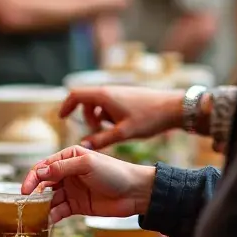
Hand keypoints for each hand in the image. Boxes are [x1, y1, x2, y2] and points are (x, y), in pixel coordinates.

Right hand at [20, 144, 155, 220]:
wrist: (136, 193)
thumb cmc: (114, 172)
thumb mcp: (87, 164)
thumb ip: (62, 168)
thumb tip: (39, 171)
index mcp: (69, 157)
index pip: (44, 166)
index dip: (32, 177)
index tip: (25, 190)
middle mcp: (67, 173)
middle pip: (44, 183)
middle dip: (34, 193)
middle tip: (26, 205)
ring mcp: (72, 190)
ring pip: (50, 198)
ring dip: (42, 206)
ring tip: (35, 215)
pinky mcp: (77, 206)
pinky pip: (60, 210)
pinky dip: (52, 215)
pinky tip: (48, 220)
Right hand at [60, 85, 183, 149]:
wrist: (174, 108)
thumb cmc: (149, 119)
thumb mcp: (123, 133)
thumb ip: (101, 140)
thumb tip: (83, 146)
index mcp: (103, 95)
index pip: (75, 95)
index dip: (66, 106)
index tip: (62, 118)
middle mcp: (108, 90)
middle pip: (86, 100)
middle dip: (86, 117)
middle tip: (95, 132)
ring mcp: (118, 93)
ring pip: (98, 103)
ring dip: (98, 117)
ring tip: (110, 131)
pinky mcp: (126, 97)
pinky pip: (109, 104)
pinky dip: (108, 115)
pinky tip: (122, 127)